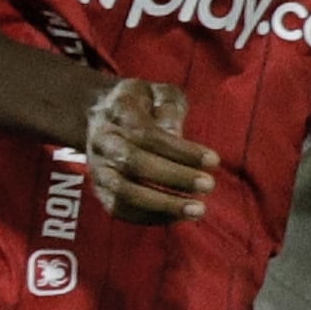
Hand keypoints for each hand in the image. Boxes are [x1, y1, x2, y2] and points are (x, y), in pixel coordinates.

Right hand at [85, 77, 216, 223]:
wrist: (103, 115)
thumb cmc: (144, 104)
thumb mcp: (159, 92)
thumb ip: (169, 108)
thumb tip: (176, 135)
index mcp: (117, 111)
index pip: (147, 134)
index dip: (180, 150)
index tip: (213, 160)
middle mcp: (102, 141)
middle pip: (134, 163)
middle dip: (174, 177)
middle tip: (209, 185)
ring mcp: (97, 167)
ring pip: (124, 192)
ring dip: (162, 204)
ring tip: (197, 210)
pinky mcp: (100, 190)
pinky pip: (120, 210)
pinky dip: (149, 217)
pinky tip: (179, 217)